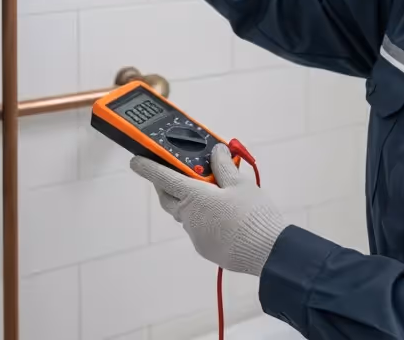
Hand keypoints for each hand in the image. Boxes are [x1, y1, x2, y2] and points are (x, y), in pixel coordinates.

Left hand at [131, 143, 286, 275]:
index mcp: (194, 196)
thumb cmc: (252, 215)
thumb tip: (217, 152)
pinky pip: (197, 229)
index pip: (164, 177)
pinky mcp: (205, 248)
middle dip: (166, 185)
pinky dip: (203, 218)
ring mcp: (195, 235)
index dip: (148, 167)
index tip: (135, 161)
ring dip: (188, 202)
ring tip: (209, 193)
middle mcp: (189, 216)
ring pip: (183, 214)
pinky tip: (221, 216)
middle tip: (174, 174)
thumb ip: (224, 166)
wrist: (267, 251)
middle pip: (168, 197)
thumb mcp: (240, 183)